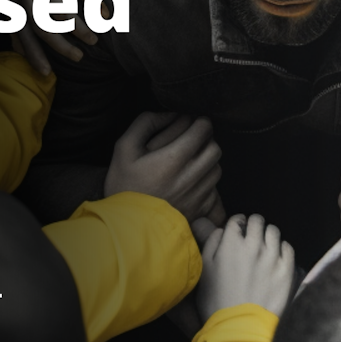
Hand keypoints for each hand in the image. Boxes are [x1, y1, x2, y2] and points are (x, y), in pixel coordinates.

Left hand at [8, 0, 96, 72]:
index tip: (48, 74)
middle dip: (60, 44)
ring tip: (95, 36)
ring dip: (78, 26)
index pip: (19, 27)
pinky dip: (93, 3)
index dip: (32, 52)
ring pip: (58, 7)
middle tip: (79, 56)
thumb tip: (16, 45)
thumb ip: (19, 6)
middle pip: (39, 21)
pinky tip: (105, 13)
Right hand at [105, 112, 221, 221]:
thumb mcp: (124, 148)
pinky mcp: (200, 210)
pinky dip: (208, 183)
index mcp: (174, 158)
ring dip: (207, 162)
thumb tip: (169, 114)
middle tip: (191, 143)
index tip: (190, 125)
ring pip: (217, 168)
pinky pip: (216, 191)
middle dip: (205, 141)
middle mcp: (191, 176)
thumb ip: (145, 124)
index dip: (198, 123)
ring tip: (189, 164)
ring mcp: (198, 195)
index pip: (203, 129)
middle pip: (214, 147)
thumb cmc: (123, 186)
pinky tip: (192, 183)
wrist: (125, 227)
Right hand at [197, 214, 294, 321]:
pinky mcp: (286, 270)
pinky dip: (281, 250)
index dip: (236, 225)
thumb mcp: (204, 269)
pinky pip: (287, 248)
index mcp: (231, 243)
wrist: (238, 327)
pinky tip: (275, 259)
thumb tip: (220, 227)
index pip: (237, 220)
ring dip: (268, 237)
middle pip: (257, 221)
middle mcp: (253, 245)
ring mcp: (272, 257)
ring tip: (264, 249)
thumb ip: (211, 242)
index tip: (237, 233)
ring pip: (274, 232)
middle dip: (253, 227)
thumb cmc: (216, 300)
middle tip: (250, 239)